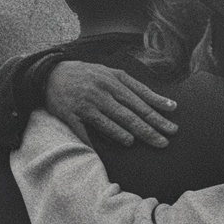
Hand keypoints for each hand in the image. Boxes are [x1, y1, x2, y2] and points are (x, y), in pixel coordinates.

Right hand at [45, 61, 177, 147]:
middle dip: (150, 128)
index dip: (158, 110)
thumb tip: (163, 103)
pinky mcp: (72, 114)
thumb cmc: (87, 76)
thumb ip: (134, 87)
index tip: (173, 122)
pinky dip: (97, 141)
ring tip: (135, 142)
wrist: (51, 74)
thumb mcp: (110, 74)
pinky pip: (87, 131)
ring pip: (110, 121)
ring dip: (124, 133)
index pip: (141, 97)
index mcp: (114, 80)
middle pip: (130, 113)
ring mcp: (87, 103)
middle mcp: (102, 90)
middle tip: (164, 141)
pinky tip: (108, 150)